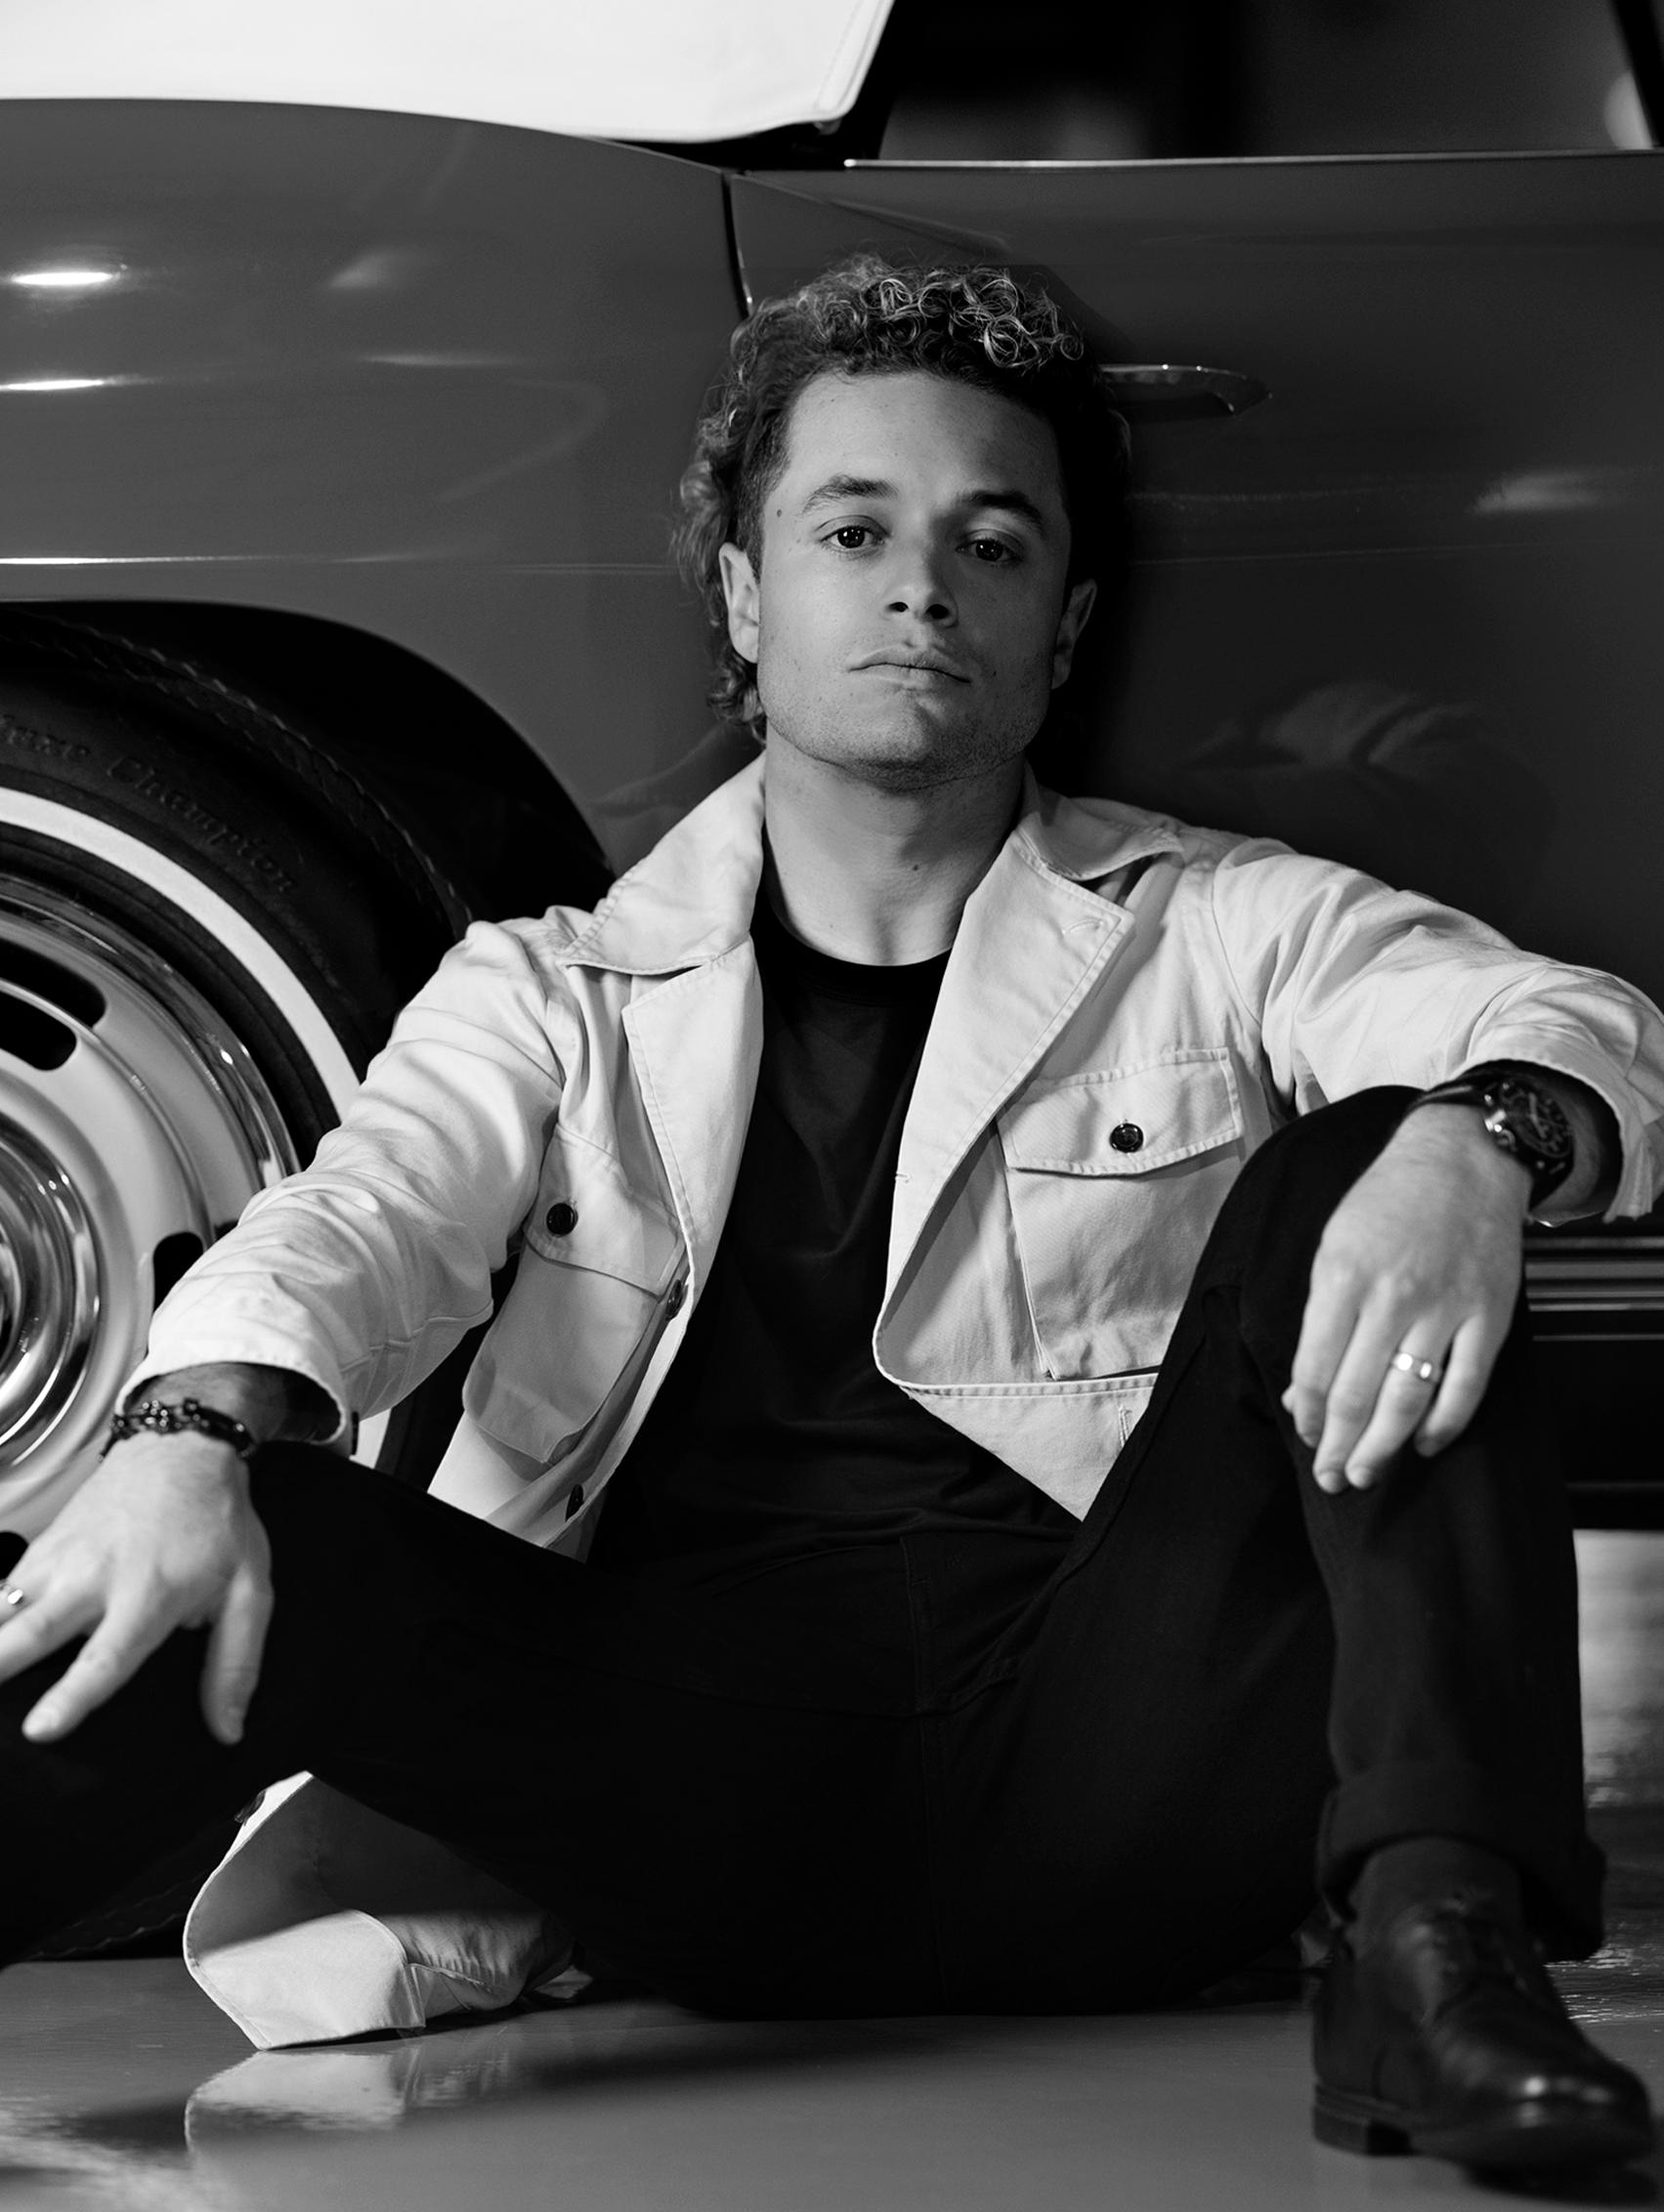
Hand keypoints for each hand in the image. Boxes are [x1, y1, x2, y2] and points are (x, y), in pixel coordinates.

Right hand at [0, 1435, 273, 1743]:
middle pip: (33, 1631)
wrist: (181, 1450)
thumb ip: (235, 1664)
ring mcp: (60, 1561)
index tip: (40, 1728)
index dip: (73, 1695)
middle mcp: (94, 1579)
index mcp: (149, 1596)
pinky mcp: (39, 1549)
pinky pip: (0, 1590)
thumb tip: (227, 1730)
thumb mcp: (248, 1591)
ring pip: (3, 1607)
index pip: (107, 1655)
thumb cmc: (215, 1523)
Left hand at [1282, 1107, 1531, 1491]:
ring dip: (1383, 1447)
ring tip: (1366, 1473)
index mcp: (1342, 1277)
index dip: (1308, 1414)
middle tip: (1331, 1477)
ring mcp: (1445, 1309)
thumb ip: (1321, 1316)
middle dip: (1338, 1446)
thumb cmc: (1387, 1202)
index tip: (1306, 1434)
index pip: (1315, 1368)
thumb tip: (1304, 1388)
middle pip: (1357, 1394)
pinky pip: (1466, 1387)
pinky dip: (1445, 1425)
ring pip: (1409, 1400)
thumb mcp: (1333, 1245)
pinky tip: (1425, 1445)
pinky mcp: (1489, 1317)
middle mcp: (1392, 1297)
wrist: (1461, 1161)